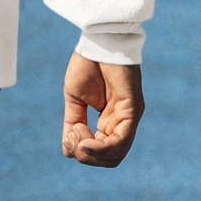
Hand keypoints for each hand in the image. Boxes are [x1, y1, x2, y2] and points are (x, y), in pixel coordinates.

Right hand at [62, 52, 142, 167]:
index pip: (101, 152)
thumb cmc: (89, 65)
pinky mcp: (132, 110)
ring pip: (116, 154)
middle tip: (72, 137)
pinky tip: (84, 138)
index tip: (68, 134)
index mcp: (109, 120)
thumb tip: (68, 150)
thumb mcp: (75, 99)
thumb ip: (73, 123)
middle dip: (86, 157)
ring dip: (90, 153)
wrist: (100, 41)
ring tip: (77, 136)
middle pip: (110, 159)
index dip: (82, 152)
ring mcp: (129, 117)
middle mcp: (122, 122)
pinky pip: (120, 141)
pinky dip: (100, 147)